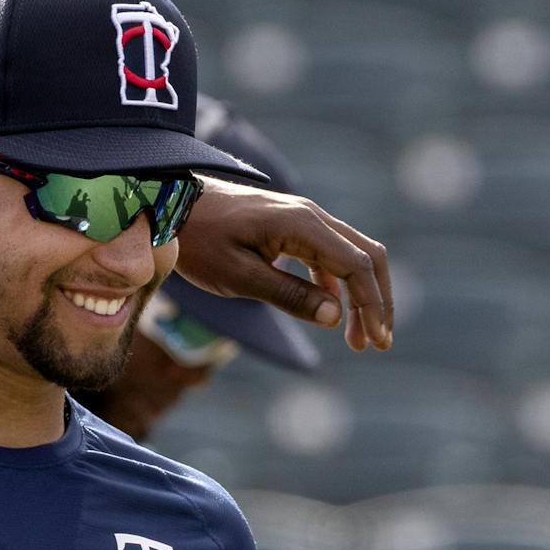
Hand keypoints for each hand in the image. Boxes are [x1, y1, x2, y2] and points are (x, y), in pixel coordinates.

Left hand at [177, 179, 391, 351]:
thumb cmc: (199, 242)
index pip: (357, 266)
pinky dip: (337, 285)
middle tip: (377, 342)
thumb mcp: (239, 277)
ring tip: (357, 339)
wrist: (173, 207)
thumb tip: (335, 317)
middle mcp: (311, 216)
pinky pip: (328, 256)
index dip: (372, 304)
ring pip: (351, 256)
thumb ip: (288, 295)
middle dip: (377, 301)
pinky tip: (331, 313)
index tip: (376, 340)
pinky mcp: (292, 228)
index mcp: (302, 225)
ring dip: (360, 295)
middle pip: (366, 257)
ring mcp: (303, 219)